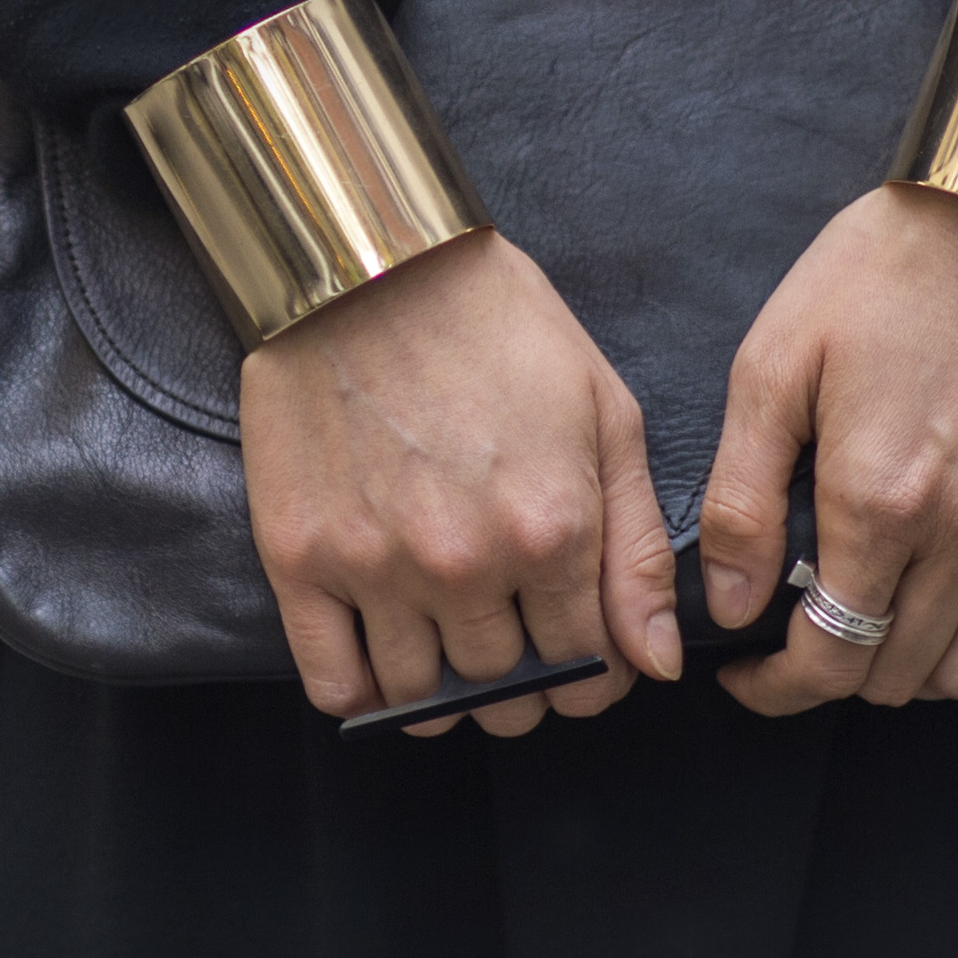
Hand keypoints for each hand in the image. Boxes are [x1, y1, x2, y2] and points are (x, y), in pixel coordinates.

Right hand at [240, 231, 683, 736]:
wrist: (367, 259)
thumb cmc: (495, 323)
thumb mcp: (603, 413)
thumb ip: (637, 549)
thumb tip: (657, 662)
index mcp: (553, 528)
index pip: (589, 668)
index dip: (594, 674)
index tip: (581, 655)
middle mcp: (466, 564)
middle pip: (506, 692)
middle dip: (525, 685)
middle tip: (515, 643)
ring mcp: (375, 566)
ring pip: (424, 698)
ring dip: (447, 694)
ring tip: (451, 648)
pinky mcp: (300, 557)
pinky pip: (334, 682)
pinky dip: (365, 696)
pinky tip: (385, 663)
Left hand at [698, 184, 957, 716]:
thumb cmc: (887, 269)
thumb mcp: (777, 361)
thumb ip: (743, 497)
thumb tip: (728, 608)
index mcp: (874, 497)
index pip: (825, 653)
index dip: (779, 688)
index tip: (752, 677)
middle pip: (895, 671)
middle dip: (839, 675)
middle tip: (810, 643)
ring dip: (921, 677)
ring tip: (887, 639)